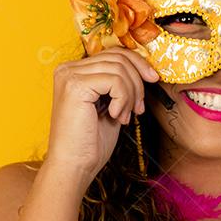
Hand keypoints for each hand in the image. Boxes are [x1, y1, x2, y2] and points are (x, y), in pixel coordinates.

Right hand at [45, 47, 159, 187]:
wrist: (74, 167)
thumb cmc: (90, 142)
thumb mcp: (110, 105)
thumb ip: (119, 84)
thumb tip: (145, 69)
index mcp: (74, 71)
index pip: (112, 53)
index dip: (137, 65)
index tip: (153, 80)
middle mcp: (68, 69)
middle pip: (118, 57)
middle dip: (137, 82)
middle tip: (138, 108)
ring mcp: (69, 75)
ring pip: (119, 68)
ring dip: (131, 95)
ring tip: (125, 116)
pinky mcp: (75, 85)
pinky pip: (115, 80)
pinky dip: (123, 99)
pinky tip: (115, 116)